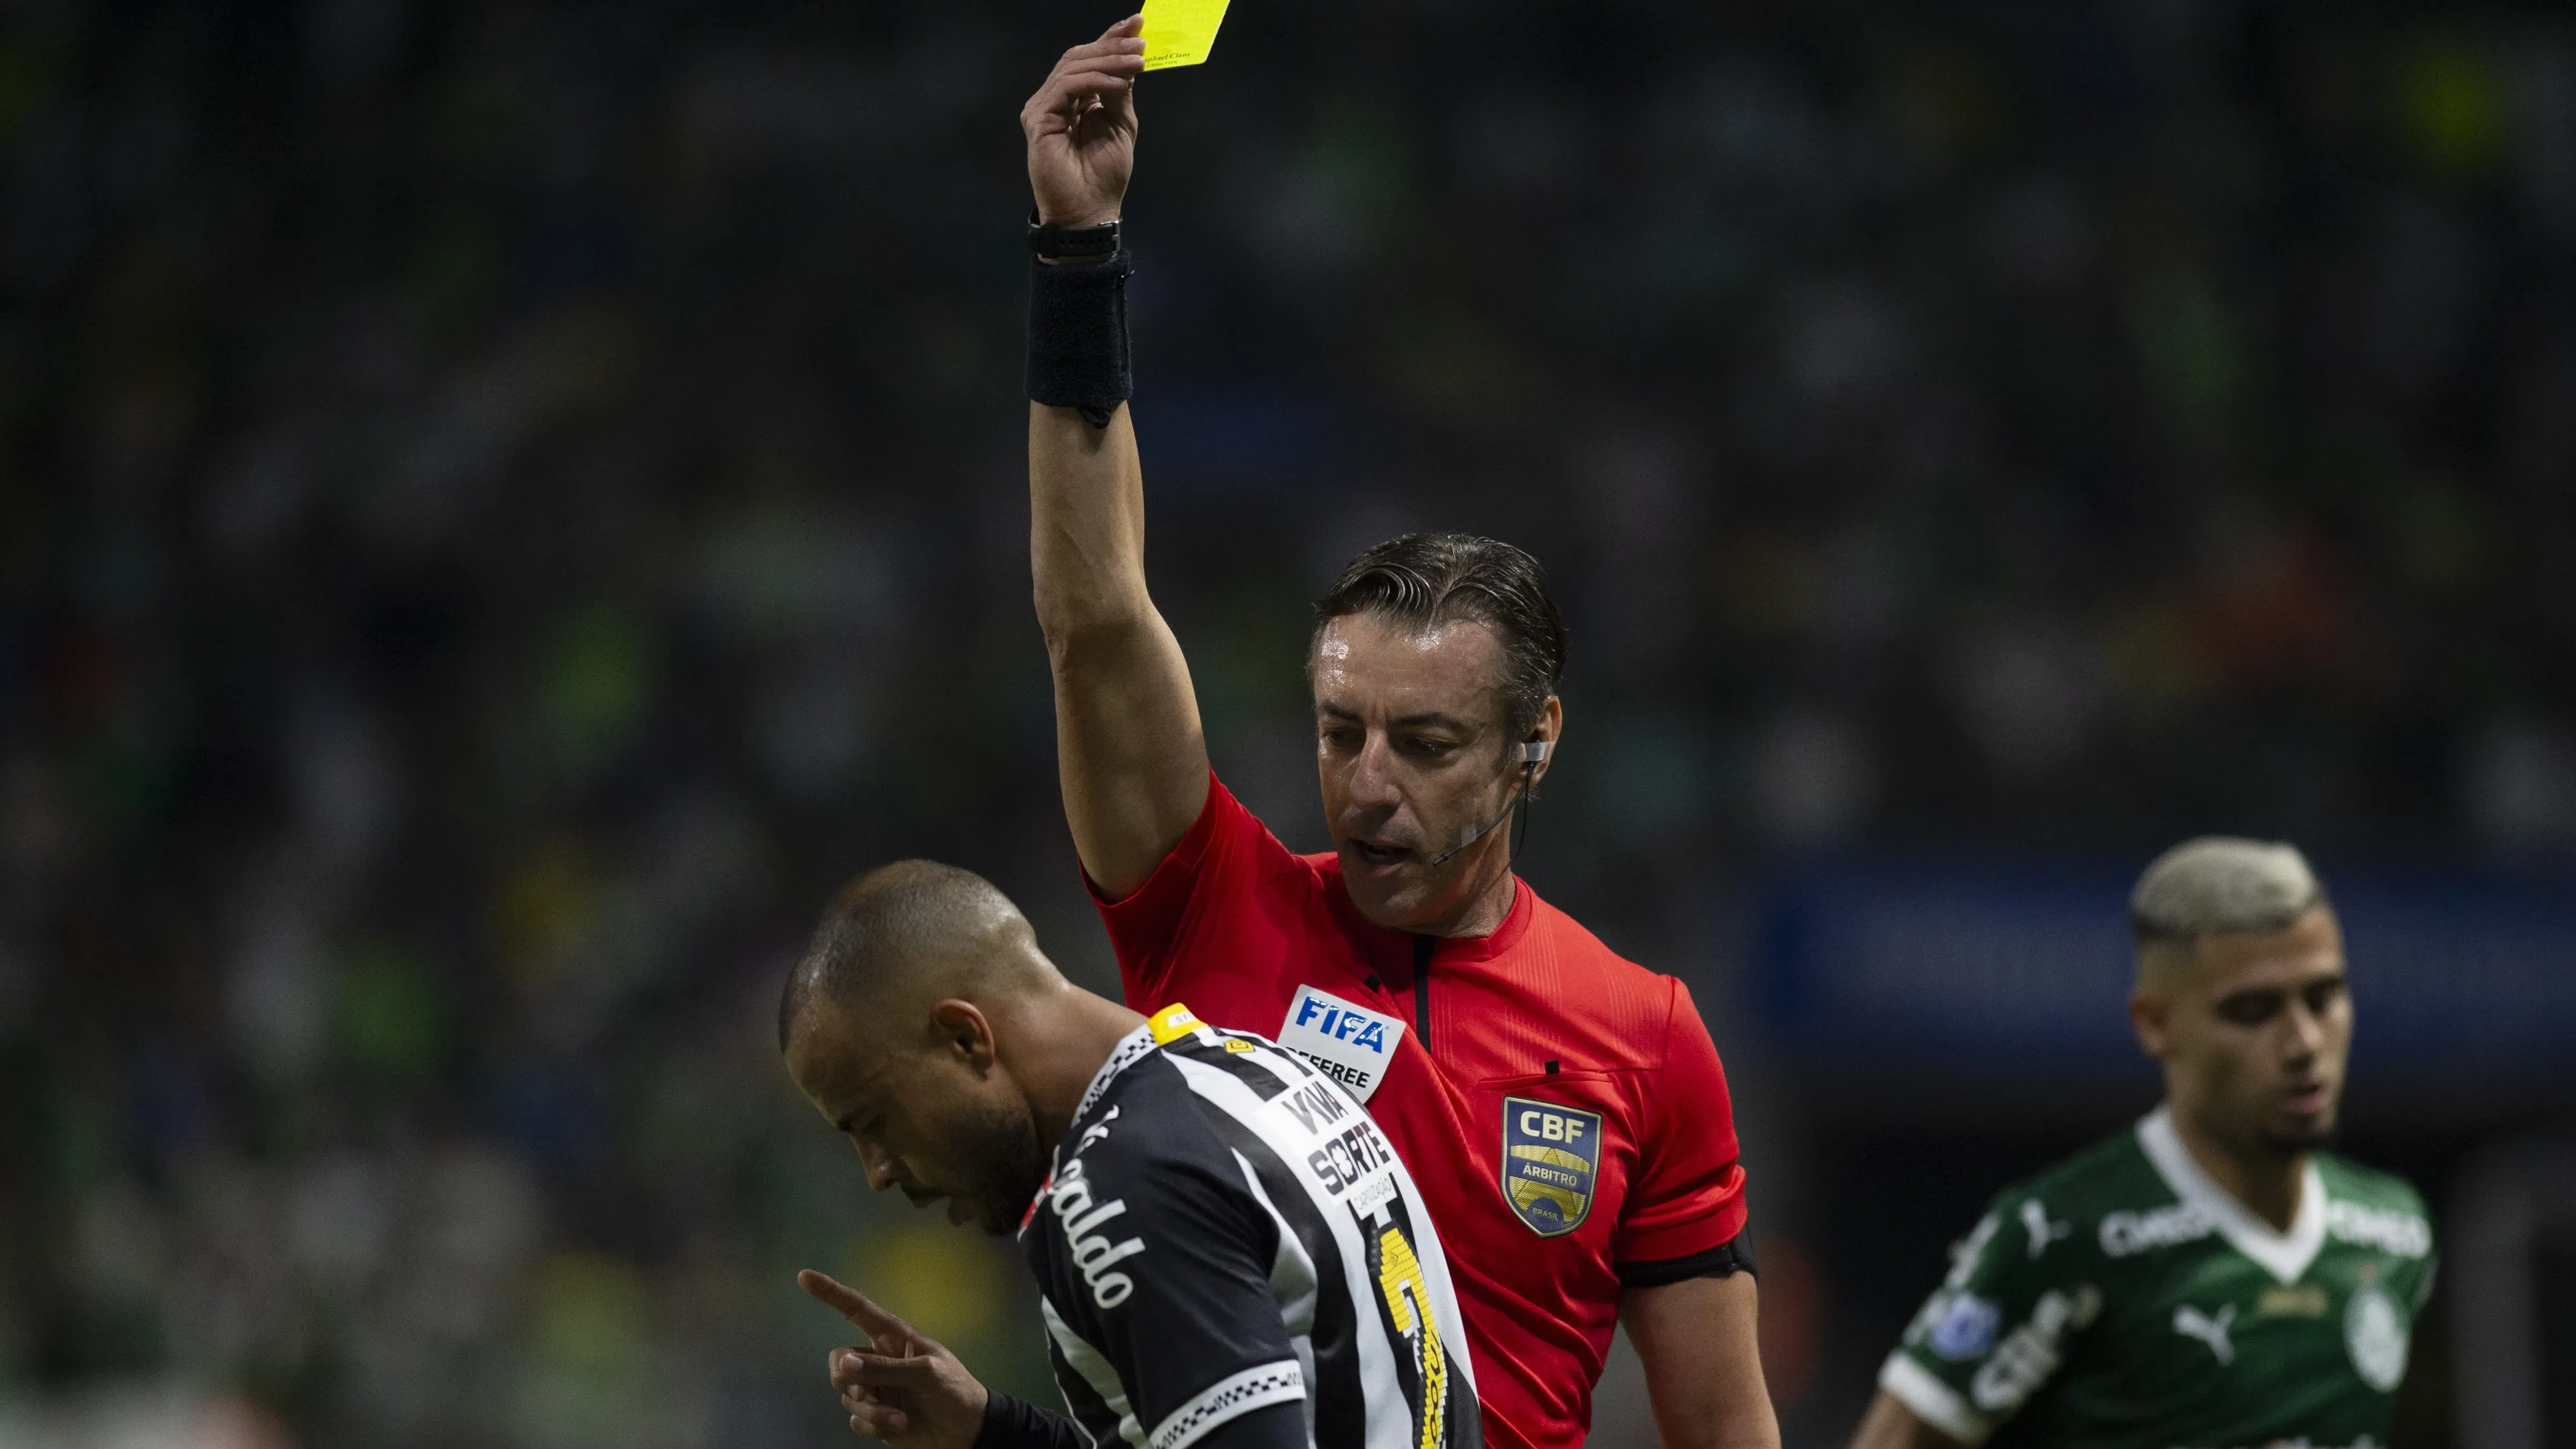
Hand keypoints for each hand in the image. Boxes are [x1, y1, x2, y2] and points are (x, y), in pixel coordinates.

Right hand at [799, 1269, 991, 1448]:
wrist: (966, 1432)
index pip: (858, 1311)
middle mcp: (880, 1360)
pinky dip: (873, 1425)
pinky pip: (856, 1419)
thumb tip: (844, 1365)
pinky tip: (898, 1427)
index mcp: (894, 1338)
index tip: (805, 1277)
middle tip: (867, 1393)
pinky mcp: (876, 1416)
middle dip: (847, 1378)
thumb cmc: (953, 1390)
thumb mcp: (926, 1373)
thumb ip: (885, 1368)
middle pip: (839, 1362)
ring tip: (898, 1417)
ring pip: (847, 1394)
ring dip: (870, 1409)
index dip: (832, 1293)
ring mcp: (877, 1389)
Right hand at [1022, 16, 1144, 227]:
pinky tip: (1120, 83)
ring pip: (1073, 67)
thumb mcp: (1121, 125)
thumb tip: (1129, 59)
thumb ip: (1120, 92)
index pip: (1090, 61)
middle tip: (1140, 39)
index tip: (1136, 23)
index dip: (1110, 39)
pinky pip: (1067, 87)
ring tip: (1138, 60)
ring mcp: (1043, 107)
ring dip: (1108, 61)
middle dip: (1111, 45)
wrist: (1088, 210)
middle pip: (1078, 57)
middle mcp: (1055, 98)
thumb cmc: (1103, 175)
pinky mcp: (1038, 118)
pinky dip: (1096, 81)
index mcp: (1075, 99)